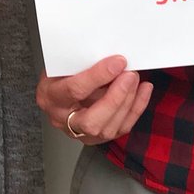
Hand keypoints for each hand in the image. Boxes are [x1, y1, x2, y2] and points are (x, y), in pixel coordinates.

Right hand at [36, 55, 152, 144]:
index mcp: (50, 96)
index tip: (118, 62)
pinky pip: (121, 128)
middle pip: (91, 121)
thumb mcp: (62, 62)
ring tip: (135, 78)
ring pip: (108, 128)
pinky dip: (136, 108)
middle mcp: (62, 119)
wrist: (57, 91)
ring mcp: (80, 133)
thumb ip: (82, 62)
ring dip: (128, 102)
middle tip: (130, 75)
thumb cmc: (59, 73)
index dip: (98, 76)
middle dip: (115, 98)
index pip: (74, 90)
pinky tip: (143, 90)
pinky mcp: (98, 138)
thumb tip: (111, 55)